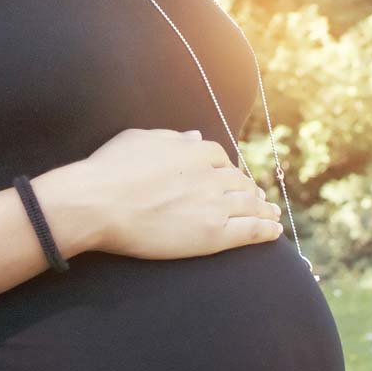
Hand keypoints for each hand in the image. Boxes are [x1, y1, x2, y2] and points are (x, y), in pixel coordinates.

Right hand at [83, 128, 282, 260]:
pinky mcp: (213, 234)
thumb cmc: (108, 169)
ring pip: (250, 205)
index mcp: (194, 151)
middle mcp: (210, 175)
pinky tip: (274, 231)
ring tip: (270, 214)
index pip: (220, 158)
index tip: (229, 177)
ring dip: (263, 208)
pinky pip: (251, 231)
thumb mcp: (138, 139)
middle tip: (255, 197)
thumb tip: (195, 136)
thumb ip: (171, 138)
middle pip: (239, 181)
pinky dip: (266, 229)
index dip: (227, 168)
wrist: (97, 203)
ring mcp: (214, 205)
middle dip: (249, 188)